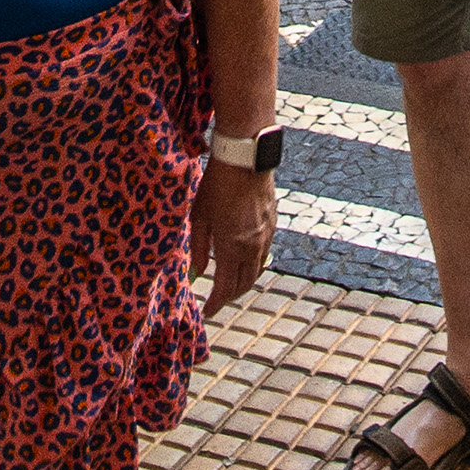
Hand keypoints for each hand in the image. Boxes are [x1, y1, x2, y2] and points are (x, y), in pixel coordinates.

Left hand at [192, 160, 276, 313]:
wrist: (245, 158)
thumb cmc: (216, 185)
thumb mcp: (199, 217)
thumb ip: (198, 248)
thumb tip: (197, 272)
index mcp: (232, 247)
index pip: (225, 288)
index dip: (215, 304)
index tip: (206, 311)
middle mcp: (253, 246)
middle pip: (244, 284)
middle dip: (229, 296)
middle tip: (216, 299)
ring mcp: (266, 235)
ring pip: (257, 270)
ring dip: (242, 281)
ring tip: (228, 282)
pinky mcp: (272, 224)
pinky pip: (264, 253)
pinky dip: (252, 263)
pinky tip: (242, 259)